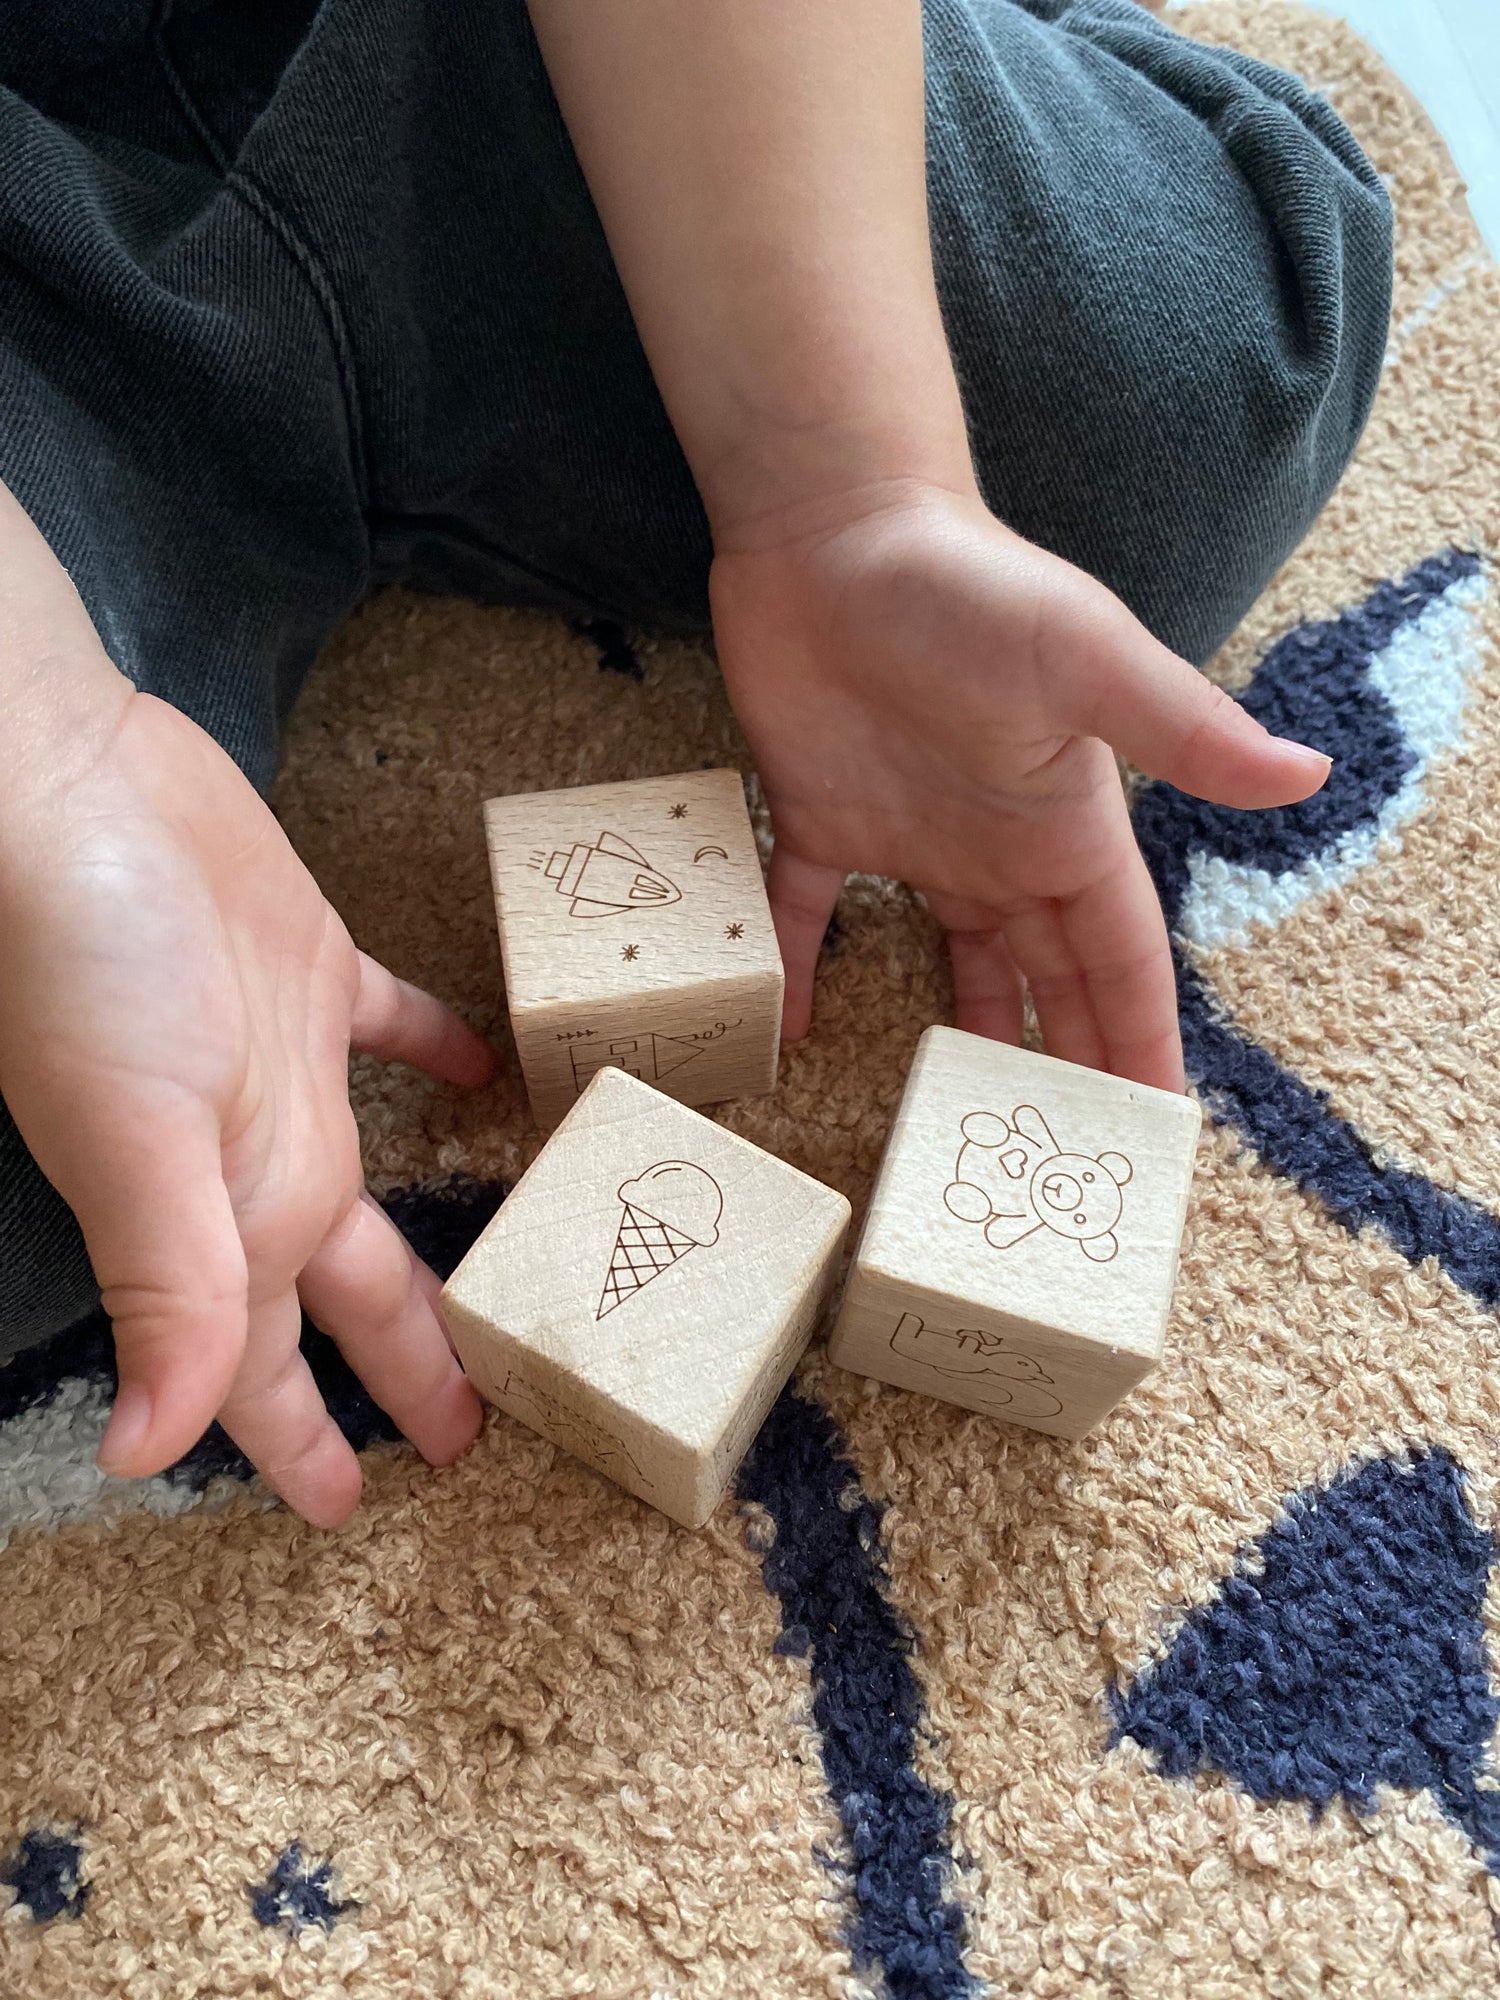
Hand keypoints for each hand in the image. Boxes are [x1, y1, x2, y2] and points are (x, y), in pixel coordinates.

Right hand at [0, 499, 490, 1524]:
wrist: (69, 789)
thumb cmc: (93, 962)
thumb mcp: (135, 1138)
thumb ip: (166, 1288)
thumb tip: (144, 1454)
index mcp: (226, 1214)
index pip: (268, 1368)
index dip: (305, 1443)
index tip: (356, 1512)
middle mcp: (257, 1157)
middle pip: (345, 1293)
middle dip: (399, 1368)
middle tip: (465, 1434)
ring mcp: (283, 1066)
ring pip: (375, 1182)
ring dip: (424, 1238)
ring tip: (494, 1279)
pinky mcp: (304, 971)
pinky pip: (390, 1029)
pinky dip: (435, 1051)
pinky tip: (478, 1068)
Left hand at [711, 482, 1330, 1089]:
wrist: (834, 524)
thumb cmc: (966, 586)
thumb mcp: (1086, 660)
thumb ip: (1182, 729)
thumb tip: (1308, 777)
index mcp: (1066, 825)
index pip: (1120, 958)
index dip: (1139, 1040)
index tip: (1156, 1128)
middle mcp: (998, 844)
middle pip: (1046, 977)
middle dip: (1066, 1061)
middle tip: (1069, 1158)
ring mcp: (912, 836)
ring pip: (950, 961)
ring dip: (962, 1033)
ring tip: (963, 1119)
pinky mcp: (821, 815)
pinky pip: (809, 912)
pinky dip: (804, 967)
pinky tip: (798, 1031)